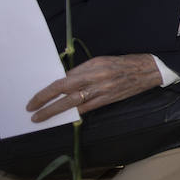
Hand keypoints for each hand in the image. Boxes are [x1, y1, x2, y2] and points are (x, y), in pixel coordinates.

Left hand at [28, 55, 161, 120]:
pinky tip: (64, 117)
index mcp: (92, 65)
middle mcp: (96, 78)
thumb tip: (64, 81)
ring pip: (73, 103)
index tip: (35, 98)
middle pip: (64, 92)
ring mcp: (102, 90)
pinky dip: (74, 113)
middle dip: (45, 102)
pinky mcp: (108, 99)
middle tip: (31, 111)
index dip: (46, 91)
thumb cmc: (123, 63)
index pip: (63, 80)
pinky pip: (87, 109)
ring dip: (55, 111)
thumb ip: (82, 71)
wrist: (148, 70)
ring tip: (41, 118)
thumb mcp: (101, 61)